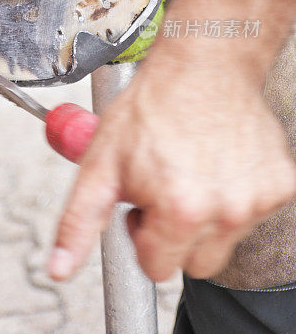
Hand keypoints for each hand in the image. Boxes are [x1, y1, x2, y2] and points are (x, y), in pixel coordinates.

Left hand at [47, 40, 295, 282]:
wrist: (204, 63)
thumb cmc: (151, 107)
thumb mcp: (100, 163)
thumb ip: (79, 222)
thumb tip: (59, 270)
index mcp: (180, 211)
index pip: (156, 269)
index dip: (142, 235)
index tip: (142, 203)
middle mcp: (226, 212)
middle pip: (194, 265)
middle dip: (174, 235)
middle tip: (165, 187)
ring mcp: (258, 200)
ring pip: (225, 241)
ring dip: (207, 217)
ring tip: (190, 170)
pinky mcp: (282, 185)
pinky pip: (253, 214)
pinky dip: (235, 196)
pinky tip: (218, 163)